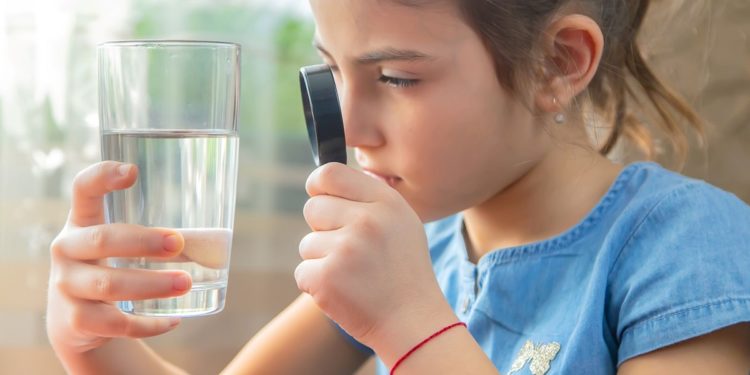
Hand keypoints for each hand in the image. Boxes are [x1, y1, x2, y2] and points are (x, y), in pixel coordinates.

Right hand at [46, 161, 191, 355]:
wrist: (75, 323)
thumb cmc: (111, 268)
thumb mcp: (121, 246)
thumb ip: (155, 237)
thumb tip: (219, 240)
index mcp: (82, 221)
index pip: (84, 189)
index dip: (102, 176)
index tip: (133, 171)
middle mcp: (67, 249)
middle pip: (102, 240)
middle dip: (143, 241)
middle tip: (179, 243)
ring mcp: (67, 286)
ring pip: (109, 285)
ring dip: (152, 284)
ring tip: (185, 282)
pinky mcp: (75, 321)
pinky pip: (115, 324)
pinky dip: (147, 324)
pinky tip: (172, 321)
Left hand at [295, 163, 455, 358]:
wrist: (413, 323)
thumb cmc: (403, 272)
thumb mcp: (401, 223)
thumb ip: (369, 199)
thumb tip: (327, 180)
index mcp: (386, 202)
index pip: (330, 173)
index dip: (318, 185)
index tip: (320, 197)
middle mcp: (367, 220)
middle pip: (312, 208)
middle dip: (322, 229)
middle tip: (350, 252)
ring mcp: (346, 249)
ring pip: (307, 244)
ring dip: (322, 261)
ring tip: (354, 275)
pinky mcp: (326, 277)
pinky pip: (302, 271)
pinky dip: (317, 285)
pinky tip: (344, 292)